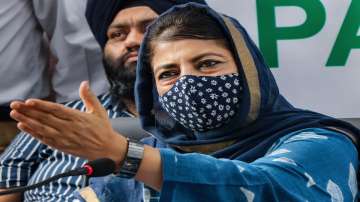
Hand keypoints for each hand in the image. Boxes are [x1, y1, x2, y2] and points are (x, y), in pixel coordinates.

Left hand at [10, 81, 126, 163]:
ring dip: (27, 121)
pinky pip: (44, 139)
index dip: (42, 106)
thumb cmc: (103, 128)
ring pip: (42, 129)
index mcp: (78, 117)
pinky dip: (33, 133)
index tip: (29, 101)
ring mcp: (64, 138)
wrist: (107, 149)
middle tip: (14, 104)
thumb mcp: (99, 110)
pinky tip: (23, 126)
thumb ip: (89, 97)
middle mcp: (69, 128)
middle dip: (28, 111)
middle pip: (45, 118)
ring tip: (14, 114)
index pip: (56, 110)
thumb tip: (84, 83)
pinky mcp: (62, 146)